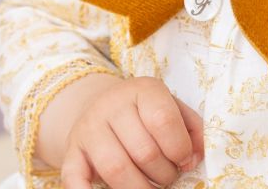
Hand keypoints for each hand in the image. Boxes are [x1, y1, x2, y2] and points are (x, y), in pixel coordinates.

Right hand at [60, 76, 203, 188]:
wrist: (102, 105)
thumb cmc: (145, 112)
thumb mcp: (172, 107)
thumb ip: (191, 128)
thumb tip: (195, 157)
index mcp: (142, 89)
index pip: (163, 120)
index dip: (179, 148)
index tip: (184, 161)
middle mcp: (112, 105)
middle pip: (143, 151)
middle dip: (163, 174)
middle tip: (168, 178)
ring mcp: (89, 128)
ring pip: (116, 168)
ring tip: (150, 188)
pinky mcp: (72, 152)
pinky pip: (73, 177)